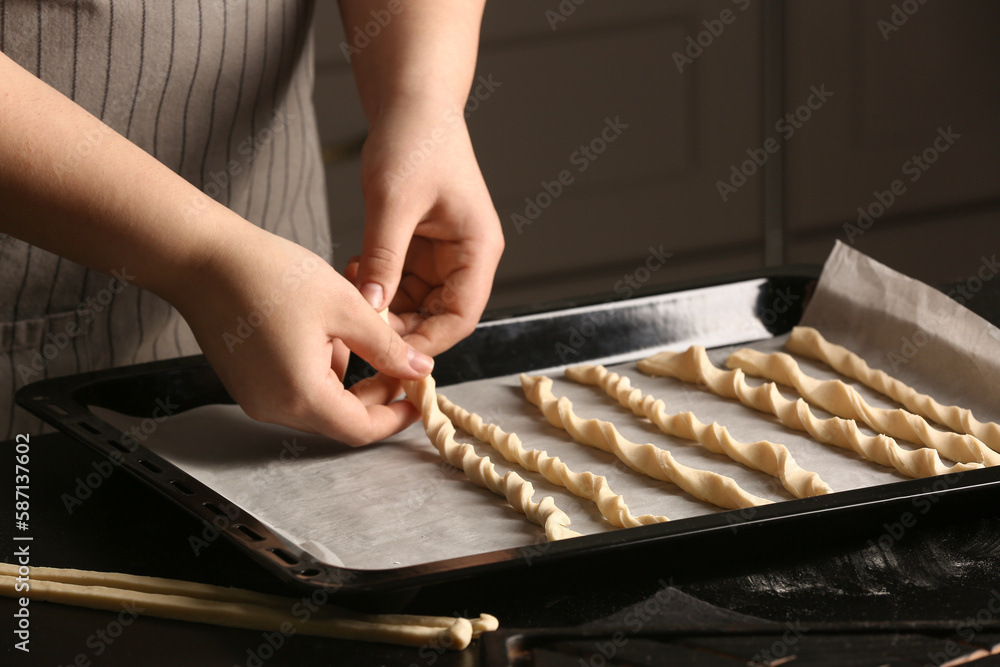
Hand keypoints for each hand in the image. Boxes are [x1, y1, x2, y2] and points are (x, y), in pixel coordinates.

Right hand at [171, 223, 434, 445]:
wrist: (202, 257)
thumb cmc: (266, 274)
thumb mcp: (345, 306)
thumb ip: (386, 346)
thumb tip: (417, 370)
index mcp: (301, 395)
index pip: (361, 429)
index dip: (396, 417)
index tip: (418, 399)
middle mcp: (274, 407)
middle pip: (341, 418)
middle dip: (375, 391)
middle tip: (399, 360)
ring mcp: (256, 397)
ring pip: (321, 400)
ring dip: (347, 375)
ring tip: (357, 327)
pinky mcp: (247, 382)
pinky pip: (296, 387)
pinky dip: (320, 367)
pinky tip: (325, 329)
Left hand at [348, 100, 503, 356]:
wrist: (411, 105)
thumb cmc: (415, 142)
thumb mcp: (394, 202)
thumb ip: (385, 257)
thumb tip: (371, 308)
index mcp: (478, 250)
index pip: (461, 316)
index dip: (427, 342)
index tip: (389, 356)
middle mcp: (466, 258)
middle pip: (438, 317)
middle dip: (400, 328)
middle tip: (359, 335)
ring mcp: (443, 256)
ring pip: (415, 304)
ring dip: (384, 307)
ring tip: (350, 295)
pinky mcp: (421, 248)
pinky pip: (400, 282)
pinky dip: (378, 286)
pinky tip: (354, 273)